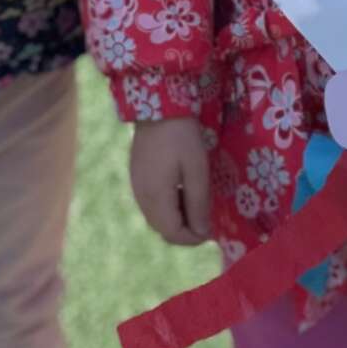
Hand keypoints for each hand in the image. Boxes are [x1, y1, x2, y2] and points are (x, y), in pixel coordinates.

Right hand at [130, 117, 210, 246]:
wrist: (157, 109)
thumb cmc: (182, 138)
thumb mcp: (197, 171)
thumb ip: (198, 204)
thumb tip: (202, 232)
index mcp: (156, 198)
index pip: (173, 234)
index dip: (192, 239)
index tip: (210, 231)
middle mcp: (142, 198)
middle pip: (162, 229)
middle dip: (184, 231)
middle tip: (204, 217)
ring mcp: (136, 187)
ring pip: (155, 218)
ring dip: (175, 219)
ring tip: (195, 203)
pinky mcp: (136, 178)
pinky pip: (150, 205)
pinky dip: (166, 208)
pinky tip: (180, 192)